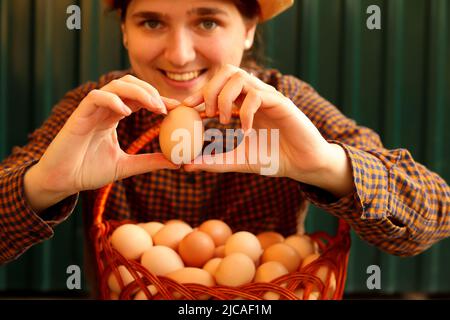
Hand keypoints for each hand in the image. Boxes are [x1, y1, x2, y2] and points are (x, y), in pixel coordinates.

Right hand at [33, 75, 180, 197]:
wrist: (62, 181)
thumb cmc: (89, 171)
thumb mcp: (126, 166)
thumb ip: (149, 161)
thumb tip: (177, 162)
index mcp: (114, 116)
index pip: (139, 98)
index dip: (159, 99)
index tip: (177, 109)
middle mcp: (104, 109)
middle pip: (129, 84)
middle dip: (151, 91)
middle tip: (167, 108)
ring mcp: (91, 110)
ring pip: (115, 86)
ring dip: (138, 92)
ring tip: (154, 107)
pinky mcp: (78, 116)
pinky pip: (95, 97)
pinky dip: (112, 100)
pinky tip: (126, 112)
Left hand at [182, 64, 332, 181]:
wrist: (303, 165)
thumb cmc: (274, 159)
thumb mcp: (238, 160)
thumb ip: (214, 161)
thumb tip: (185, 166)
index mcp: (244, 104)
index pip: (218, 86)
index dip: (199, 93)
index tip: (185, 109)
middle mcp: (255, 95)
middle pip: (227, 71)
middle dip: (210, 89)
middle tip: (206, 113)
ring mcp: (268, 97)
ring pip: (240, 77)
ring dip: (225, 97)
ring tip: (223, 120)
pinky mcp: (281, 103)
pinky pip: (257, 95)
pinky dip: (245, 112)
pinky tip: (246, 130)